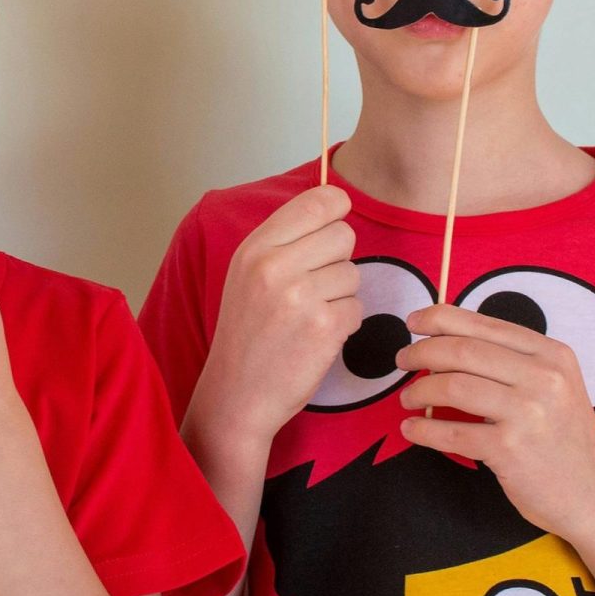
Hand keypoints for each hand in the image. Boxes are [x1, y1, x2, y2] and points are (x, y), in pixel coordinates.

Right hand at [188, 185, 361, 447]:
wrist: (237, 394)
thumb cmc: (247, 333)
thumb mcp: (247, 274)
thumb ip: (284, 239)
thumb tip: (335, 204)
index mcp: (255, 248)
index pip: (317, 201)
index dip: (336, 208)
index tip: (335, 221)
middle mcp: (275, 267)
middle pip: (344, 234)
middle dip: (339, 258)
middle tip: (315, 284)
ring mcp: (301, 297)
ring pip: (353, 273)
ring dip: (341, 295)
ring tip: (309, 315)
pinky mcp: (325, 328)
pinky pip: (357, 307)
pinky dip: (344, 323)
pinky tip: (317, 336)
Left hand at [395, 304, 594, 542]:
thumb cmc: (565, 439)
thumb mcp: (554, 386)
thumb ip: (512, 361)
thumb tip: (447, 342)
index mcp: (551, 353)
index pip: (483, 324)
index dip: (439, 319)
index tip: (412, 324)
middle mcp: (543, 377)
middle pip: (462, 351)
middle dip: (421, 353)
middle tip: (402, 362)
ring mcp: (528, 413)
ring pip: (452, 387)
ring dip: (419, 391)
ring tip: (408, 399)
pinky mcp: (510, 450)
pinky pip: (451, 432)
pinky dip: (423, 430)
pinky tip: (412, 430)